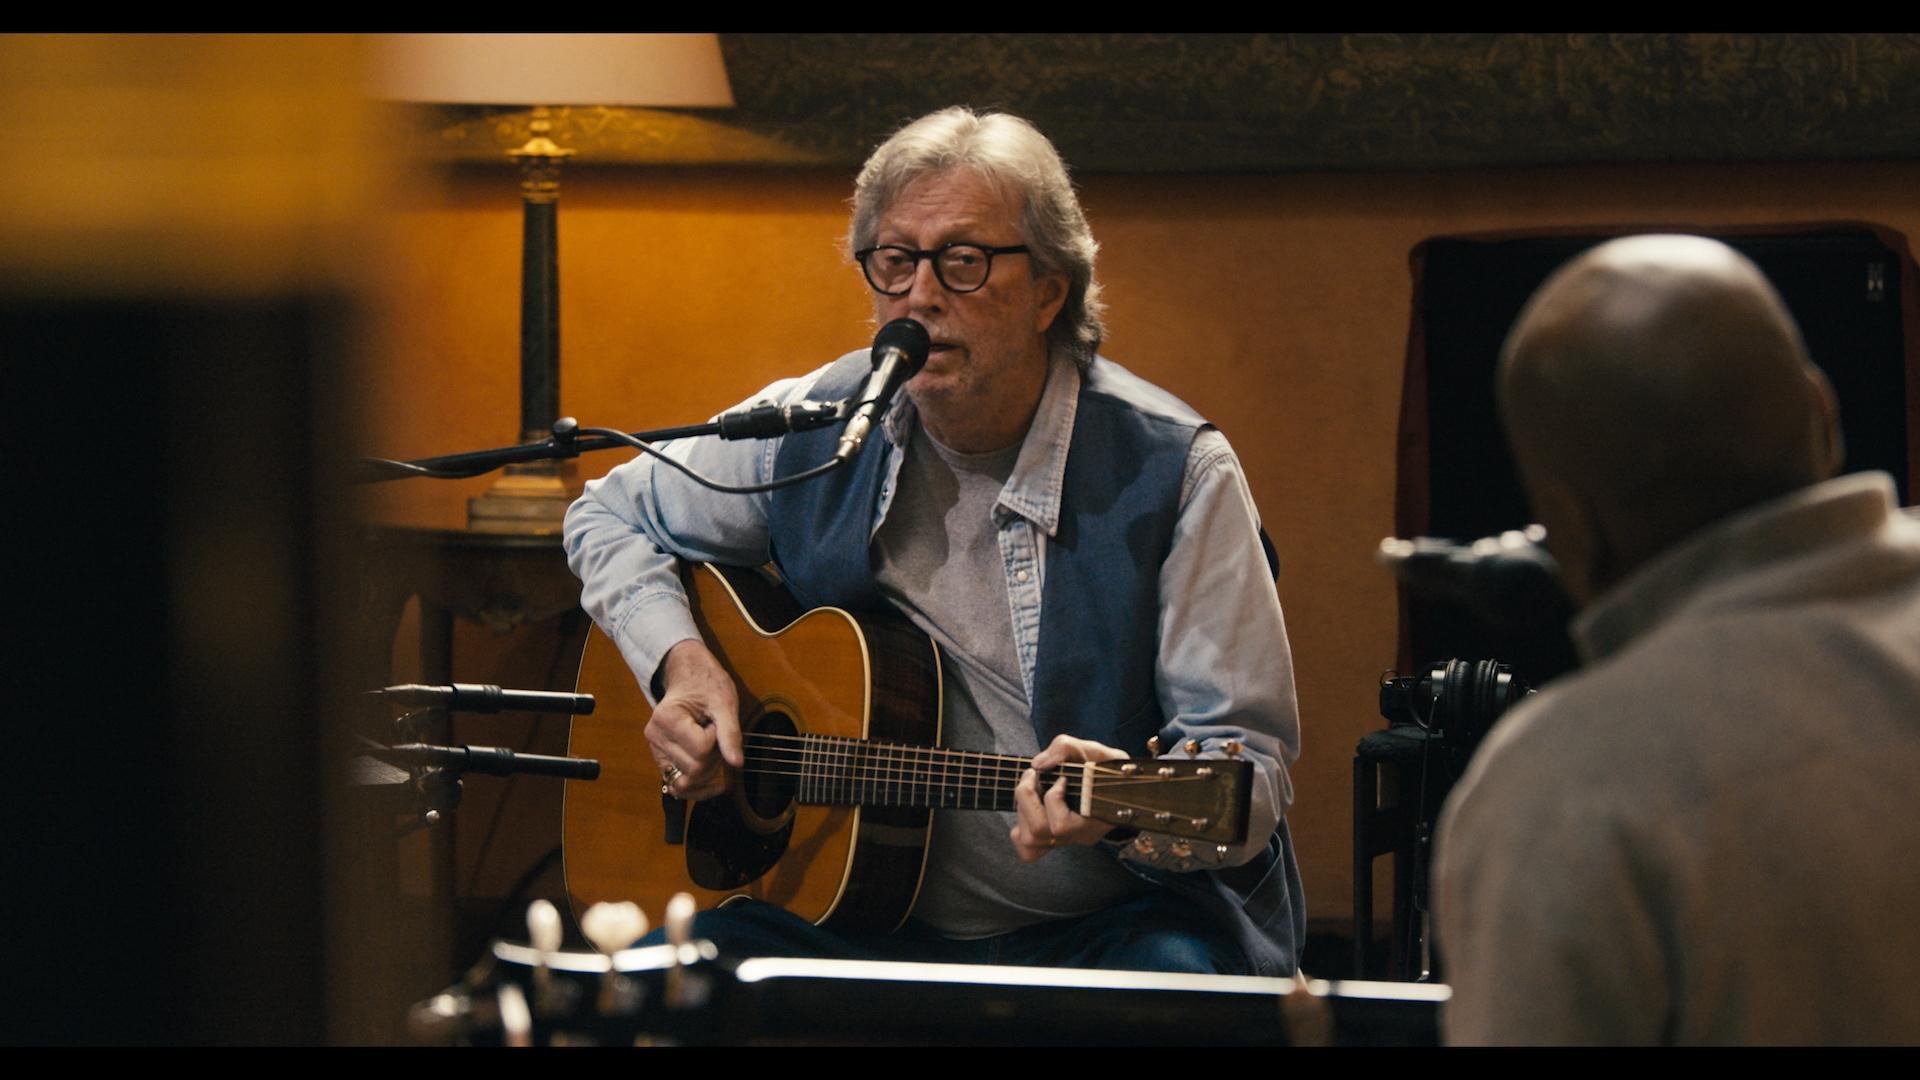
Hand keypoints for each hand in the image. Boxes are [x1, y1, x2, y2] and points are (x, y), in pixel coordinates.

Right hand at [648, 638, 740, 801]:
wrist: (689, 676)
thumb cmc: (707, 684)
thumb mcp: (724, 702)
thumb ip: (730, 733)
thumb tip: (737, 763)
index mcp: (666, 718)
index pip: (702, 749)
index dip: (718, 739)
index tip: (717, 723)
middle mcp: (654, 736)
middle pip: (694, 769)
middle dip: (715, 758)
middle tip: (718, 736)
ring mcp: (656, 750)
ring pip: (686, 783)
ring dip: (708, 771)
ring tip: (712, 747)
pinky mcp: (662, 760)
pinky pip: (676, 786)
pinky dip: (697, 788)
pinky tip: (713, 782)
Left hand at [1010, 733, 1128, 861]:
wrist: (1120, 783)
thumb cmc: (1106, 766)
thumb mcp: (1093, 749)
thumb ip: (1065, 748)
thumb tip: (1038, 764)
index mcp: (1094, 818)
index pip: (1061, 825)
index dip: (1053, 798)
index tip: (1062, 777)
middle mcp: (1081, 835)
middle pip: (1040, 831)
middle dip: (1027, 796)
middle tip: (1033, 774)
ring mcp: (1068, 841)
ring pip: (1031, 841)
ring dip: (1022, 809)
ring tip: (1031, 788)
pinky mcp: (1056, 842)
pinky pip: (1029, 851)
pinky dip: (1021, 830)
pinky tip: (1029, 809)